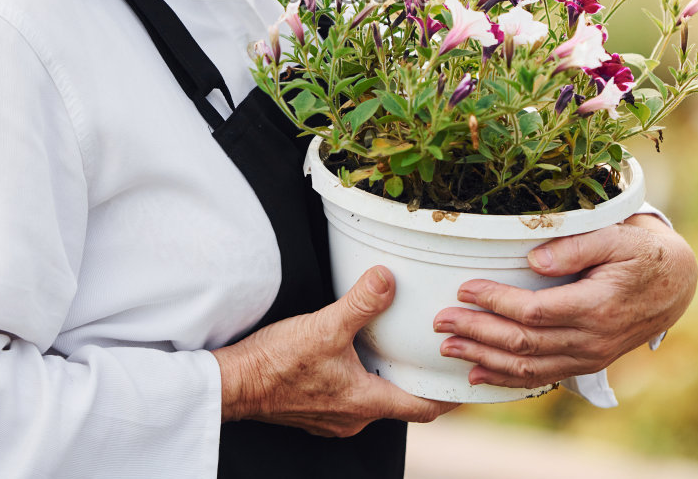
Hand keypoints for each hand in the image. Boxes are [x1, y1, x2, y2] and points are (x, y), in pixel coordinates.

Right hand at [213, 266, 458, 436]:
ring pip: (372, 399)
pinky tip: (348, 355)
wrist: (234, 384)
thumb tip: (387, 279)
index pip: (422, 408)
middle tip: (428, 353)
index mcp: (366, 403)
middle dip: (414, 379)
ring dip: (383, 377)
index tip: (463, 381)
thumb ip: (360, 303)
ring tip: (389, 348)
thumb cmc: (276, 365)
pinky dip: (357, 378)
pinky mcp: (313, 410)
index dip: (447, 396)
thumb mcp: (325, 326)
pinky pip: (346, 397)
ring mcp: (332, 418)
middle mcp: (353, 417)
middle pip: (399, 402)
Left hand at [431, 214, 696, 388]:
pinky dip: (506, 378)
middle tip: (441, 321)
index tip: (464, 288)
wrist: (676, 284)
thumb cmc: (641, 253)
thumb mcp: (616, 236)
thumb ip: (576, 246)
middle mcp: (592, 339)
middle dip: (478, 332)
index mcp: (597, 305)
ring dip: (484, 358)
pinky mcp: (586, 362)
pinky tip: (478, 374)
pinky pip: (541, 376)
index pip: (535, 311)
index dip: (496, 302)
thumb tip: (533, 258)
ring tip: (448, 346)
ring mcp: (589, 356)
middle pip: (524, 343)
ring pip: (528, 366)